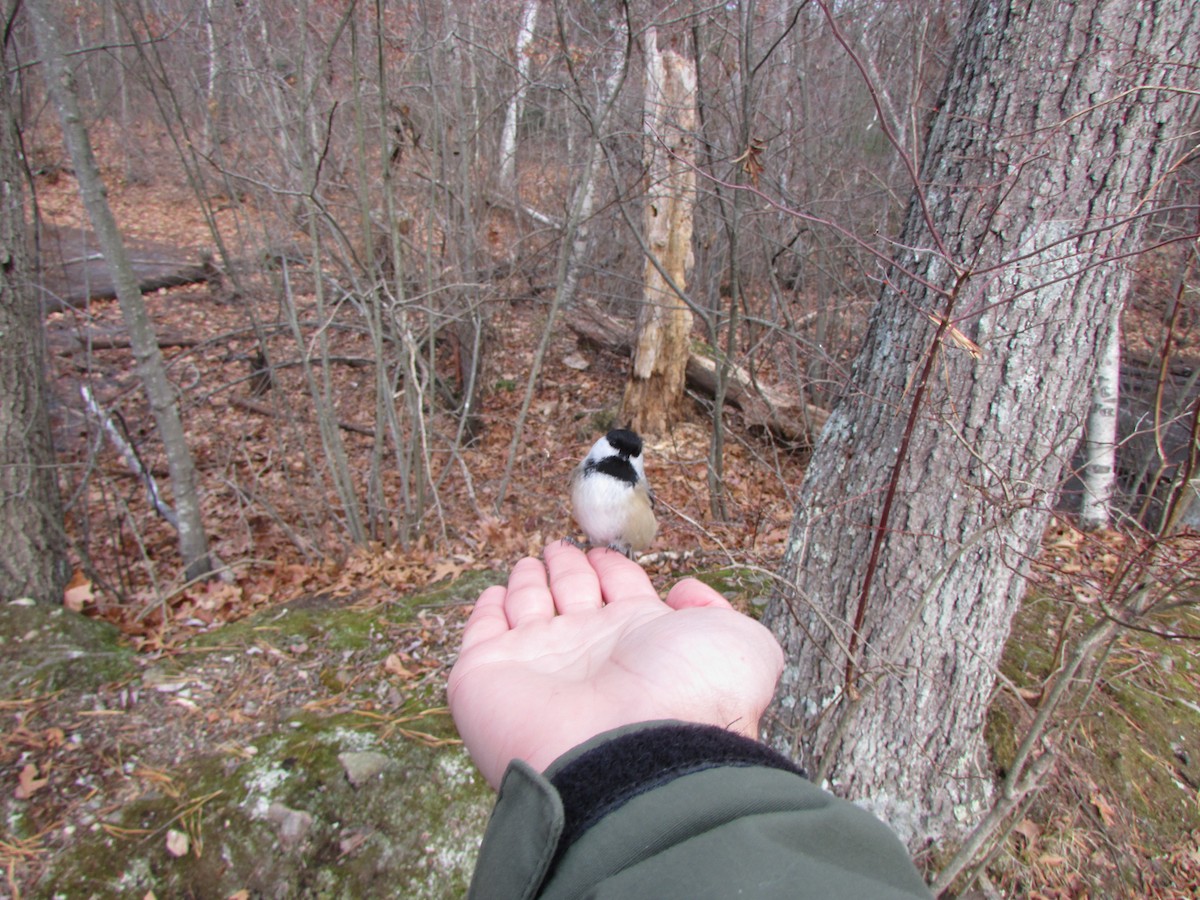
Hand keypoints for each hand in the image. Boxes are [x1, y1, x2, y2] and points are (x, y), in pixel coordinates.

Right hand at [448, 541, 784, 787]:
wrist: (636, 759)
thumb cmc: (692, 700)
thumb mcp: (739, 643)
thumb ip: (716, 611)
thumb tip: (686, 591)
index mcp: (641, 641)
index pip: (621, 591)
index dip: (613, 569)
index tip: (603, 551)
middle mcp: (590, 652)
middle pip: (573, 594)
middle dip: (569, 568)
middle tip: (560, 548)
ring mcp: (538, 664)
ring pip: (528, 608)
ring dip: (528, 582)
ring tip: (531, 561)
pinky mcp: (486, 676)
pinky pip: (480, 633)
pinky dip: (484, 611)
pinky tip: (493, 595)